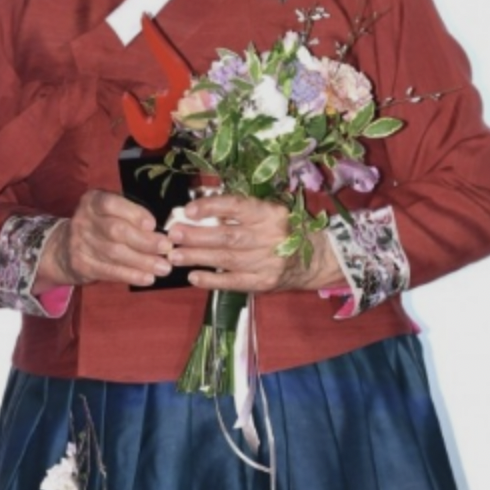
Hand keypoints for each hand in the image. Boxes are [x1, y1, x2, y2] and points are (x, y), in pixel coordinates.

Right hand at [34, 190, 172, 291]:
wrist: (63, 248)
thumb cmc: (98, 225)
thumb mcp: (108, 211)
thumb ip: (129, 214)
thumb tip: (163, 228)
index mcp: (92, 201)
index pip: (111, 204)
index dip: (133, 214)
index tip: (153, 224)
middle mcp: (83, 219)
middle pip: (116, 231)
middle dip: (144, 241)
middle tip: (167, 248)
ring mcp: (80, 243)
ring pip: (115, 254)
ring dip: (143, 262)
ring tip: (164, 267)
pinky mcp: (81, 264)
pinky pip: (110, 271)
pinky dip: (131, 275)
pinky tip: (148, 278)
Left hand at [166, 194, 344, 293]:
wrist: (316, 257)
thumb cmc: (283, 228)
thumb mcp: (268, 212)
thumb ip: (238, 212)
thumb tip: (197, 211)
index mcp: (270, 213)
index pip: (237, 206)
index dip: (211, 207)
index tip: (188, 210)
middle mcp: (271, 236)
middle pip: (229, 236)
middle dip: (197, 236)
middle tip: (173, 235)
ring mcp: (269, 262)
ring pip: (228, 259)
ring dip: (199, 257)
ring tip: (175, 256)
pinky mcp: (266, 283)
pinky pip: (235, 282)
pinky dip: (213, 280)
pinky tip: (194, 277)